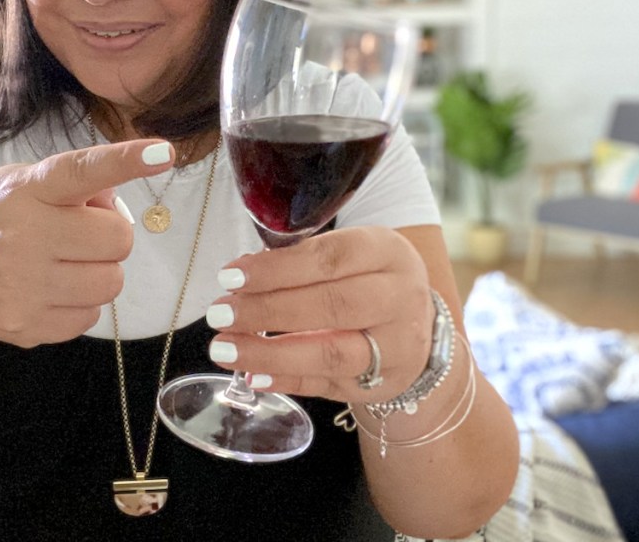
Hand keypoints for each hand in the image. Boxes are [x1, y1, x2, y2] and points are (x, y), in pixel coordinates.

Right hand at [0, 139, 172, 347]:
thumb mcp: (16, 183)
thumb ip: (69, 184)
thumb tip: (115, 201)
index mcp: (25, 190)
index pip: (81, 171)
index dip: (125, 160)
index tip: (162, 153)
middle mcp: (24, 236)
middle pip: (119, 240)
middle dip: (108, 236)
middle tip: (76, 232)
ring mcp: (24, 287)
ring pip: (112, 283)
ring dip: (97, 271)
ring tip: (60, 262)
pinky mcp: (26, 326)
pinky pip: (91, 317)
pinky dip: (79, 303)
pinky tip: (47, 289)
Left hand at [206, 226, 434, 403]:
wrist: (419, 323)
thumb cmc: (368, 276)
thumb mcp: (351, 251)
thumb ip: (303, 259)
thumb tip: (242, 275)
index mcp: (387, 253)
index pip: (330, 259)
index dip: (277, 269)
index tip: (231, 276)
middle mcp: (399, 299)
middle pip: (333, 306)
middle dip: (268, 310)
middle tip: (219, 314)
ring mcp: (395, 347)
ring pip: (332, 354)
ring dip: (271, 353)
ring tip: (225, 350)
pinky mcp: (381, 384)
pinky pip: (328, 385)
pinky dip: (287, 380)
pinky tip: (253, 376)